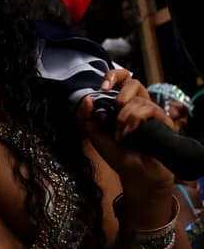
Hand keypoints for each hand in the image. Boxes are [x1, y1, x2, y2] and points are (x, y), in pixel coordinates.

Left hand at [76, 70, 174, 194]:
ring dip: (123, 118)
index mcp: (122, 103)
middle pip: (133, 82)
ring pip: (138, 99)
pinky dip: (133, 122)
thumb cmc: (117, 153)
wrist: (134, 172)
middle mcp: (138, 103)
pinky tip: (129, 134)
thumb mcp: (94, 134)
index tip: (103, 86)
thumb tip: (87, 97)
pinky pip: (148, 109)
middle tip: (115, 111)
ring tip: (121, 134)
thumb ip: (85, 117)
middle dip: (120, 96)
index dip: (114, 76)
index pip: (122, 78)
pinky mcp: (162, 119)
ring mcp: (151, 110)